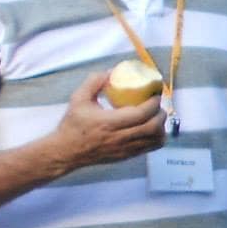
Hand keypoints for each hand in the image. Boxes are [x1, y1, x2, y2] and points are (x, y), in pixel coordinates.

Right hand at [49, 72, 167, 170]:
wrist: (65, 152)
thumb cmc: (72, 125)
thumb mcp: (78, 99)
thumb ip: (94, 82)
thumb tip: (112, 71)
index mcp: (109, 122)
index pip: (141, 113)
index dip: (153, 102)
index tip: (154, 93)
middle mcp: (119, 137)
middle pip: (153, 126)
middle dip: (160, 113)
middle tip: (157, 104)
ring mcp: (125, 149)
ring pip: (155, 139)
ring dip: (161, 125)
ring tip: (155, 116)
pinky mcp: (127, 156)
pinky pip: (151, 147)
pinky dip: (157, 137)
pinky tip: (152, 128)